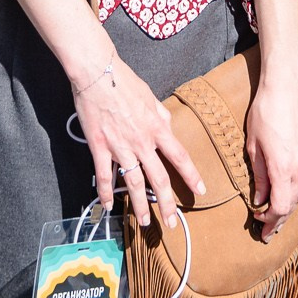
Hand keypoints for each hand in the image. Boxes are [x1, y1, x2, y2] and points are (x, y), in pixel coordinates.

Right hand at [69, 53, 206, 229]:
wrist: (97, 74)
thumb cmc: (124, 81)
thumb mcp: (151, 97)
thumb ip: (161, 116)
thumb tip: (167, 128)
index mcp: (157, 128)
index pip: (179, 157)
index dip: (191, 176)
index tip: (200, 191)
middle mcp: (141, 142)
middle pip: (158, 179)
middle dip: (166, 204)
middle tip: (171, 223)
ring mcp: (120, 147)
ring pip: (133, 183)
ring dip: (140, 205)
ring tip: (144, 222)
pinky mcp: (100, 147)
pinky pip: (104, 175)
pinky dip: (106, 192)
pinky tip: (109, 205)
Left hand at [244, 69, 297, 241]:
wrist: (285, 89)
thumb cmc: (264, 114)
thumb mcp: (253, 146)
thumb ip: (259, 176)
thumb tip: (260, 199)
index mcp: (284, 169)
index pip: (279, 207)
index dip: (270, 222)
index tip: (259, 227)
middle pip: (292, 204)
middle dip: (280, 221)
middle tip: (269, 233)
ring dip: (289, 207)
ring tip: (277, 218)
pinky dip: (295, 191)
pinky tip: (287, 193)